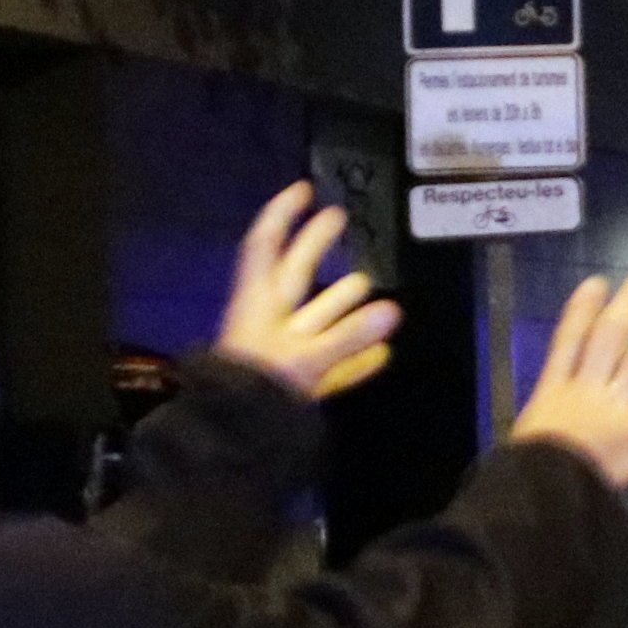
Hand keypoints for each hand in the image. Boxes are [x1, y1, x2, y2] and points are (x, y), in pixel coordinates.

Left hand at [213, 185, 400, 401]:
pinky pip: (328, 364)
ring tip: (369, 289)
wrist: (235, 436)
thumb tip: (393, 312)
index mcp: (259, 302)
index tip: (303, 190)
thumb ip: (348, 338)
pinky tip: (381, 355)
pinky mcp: (296, 380)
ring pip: (315, 318)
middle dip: (317, 245)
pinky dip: (353, 359)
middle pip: (296, 273)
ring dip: (340, 304)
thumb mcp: (304, 359)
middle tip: (340, 217)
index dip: (282, 215)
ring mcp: (282, 349)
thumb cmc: (257, 387)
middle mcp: (269, 318)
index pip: (266, 247)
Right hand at [512, 267, 627, 482]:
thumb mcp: (527, 439)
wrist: (542, 493)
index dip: (581, 310)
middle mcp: (587, 390)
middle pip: (611, 335)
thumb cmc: (529, 474)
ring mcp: (616, 407)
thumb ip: (545, 426)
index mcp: (554, 393)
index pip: (569, 341)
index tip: (596, 284)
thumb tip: (548, 429)